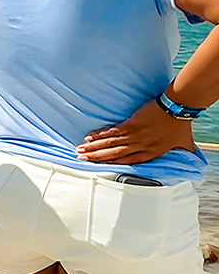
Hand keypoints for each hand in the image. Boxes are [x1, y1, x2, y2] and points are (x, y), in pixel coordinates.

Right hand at [78, 98, 194, 164]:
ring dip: (94, 147)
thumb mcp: (184, 143)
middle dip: (97, 157)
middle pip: (115, 154)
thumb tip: (191, 157)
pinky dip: (100, 135)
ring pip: (110, 144)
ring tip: (81, 149)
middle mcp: (141, 146)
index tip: (99, 165)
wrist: (177, 108)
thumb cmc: (181, 124)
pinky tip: (90, 137)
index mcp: (153, 152)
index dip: (112, 163)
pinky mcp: (132, 125)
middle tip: (82, 159)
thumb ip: (183, 151)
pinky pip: (112, 132)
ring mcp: (135, 136)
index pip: (129, 161)